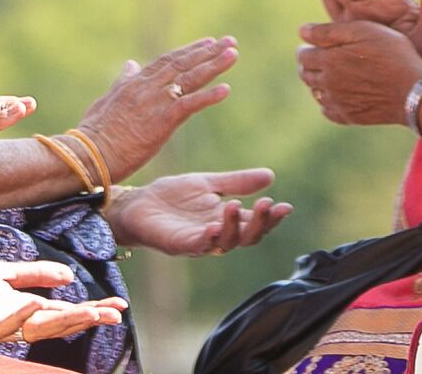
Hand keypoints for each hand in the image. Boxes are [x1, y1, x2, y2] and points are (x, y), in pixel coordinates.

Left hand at [0, 260, 125, 344]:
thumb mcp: (0, 272)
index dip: (90, 309)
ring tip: (90, 310)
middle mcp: (14, 320)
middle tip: (114, 315)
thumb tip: (69, 275)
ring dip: (63, 321)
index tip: (119, 306)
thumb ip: (32, 273)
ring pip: (36, 328)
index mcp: (21, 306)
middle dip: (86, 318)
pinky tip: (35, 305)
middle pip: (57, 323)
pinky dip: (19, 316)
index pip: (63, 310)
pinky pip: (2, 325)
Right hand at [74, 35, 235, 176]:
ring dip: (214, 65)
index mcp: (135, 83)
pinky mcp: (160, 121)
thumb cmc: (95, 133)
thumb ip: (122, 81)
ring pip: (189, 79)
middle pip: (183, 64)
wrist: (87, 155)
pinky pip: (189, 105)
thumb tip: (130, 63)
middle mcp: (146, 87)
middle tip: (230, 41)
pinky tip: (226, 89)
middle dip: (208, 52)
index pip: (167, 60)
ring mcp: (154, 103)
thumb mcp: (107, 100)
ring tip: (233, 54)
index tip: (209, 42)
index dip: (190, 51)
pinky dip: (208, 96)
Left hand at [106, 169, 292, 255]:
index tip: (285, 206)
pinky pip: (197, 245)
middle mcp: (216, 234)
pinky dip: (207, 238)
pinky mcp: (178, 245)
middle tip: (268, 205)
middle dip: (260, 224)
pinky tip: (213, 226)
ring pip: (225, 242)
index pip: (254, 223)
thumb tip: (271, 175)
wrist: (136, 203)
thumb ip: (237, 183)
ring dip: (233, 226)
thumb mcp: (208, 184)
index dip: (270, 217)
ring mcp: (198, 241)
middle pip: (246, 237)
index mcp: (225, 220)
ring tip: (235, 206)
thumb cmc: (171, 197)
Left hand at [296, 16, 421, 128]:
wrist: (414, 90)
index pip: (303, 55)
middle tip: (320, 57)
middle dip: (309, 64)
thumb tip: (302, 32)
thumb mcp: (363, 30)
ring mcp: (338, 103)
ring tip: (331, 73)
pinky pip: (328, 111)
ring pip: (316, 93)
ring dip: (318, 82)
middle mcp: (328, 84)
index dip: (307, 47)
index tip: (314, 44)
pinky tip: (339, 94)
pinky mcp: (350, 117)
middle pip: (306, 74)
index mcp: (328, 60)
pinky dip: (328, 102)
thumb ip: (329, 31)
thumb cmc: (392, 54)